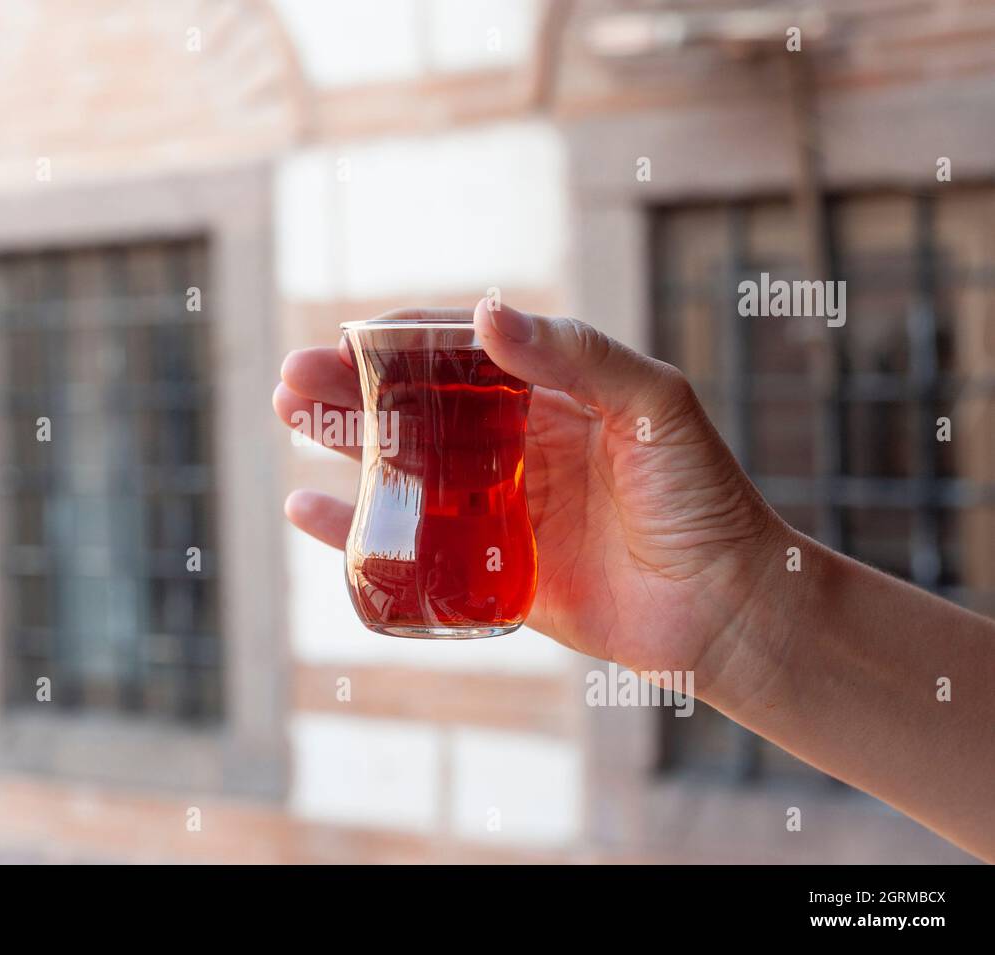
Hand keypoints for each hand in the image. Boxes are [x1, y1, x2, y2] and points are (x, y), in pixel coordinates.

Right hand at [273, 299, 784, 688]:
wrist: (727, 608)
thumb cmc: (703, 496)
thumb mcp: (654, 404)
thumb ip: (577, 354)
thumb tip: (489, 313)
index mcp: (552, 394)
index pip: (462, 351)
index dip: (403, 340)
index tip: (350, 334)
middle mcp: (516, 445)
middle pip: (415, 405)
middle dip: (352, 388)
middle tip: (293, 378)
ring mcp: (499, 508)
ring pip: (402, 466)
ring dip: (342, 442)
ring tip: (288, 418)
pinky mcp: (490, 570)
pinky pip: (411, 544)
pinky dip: (355, 529)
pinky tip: (306, 509)